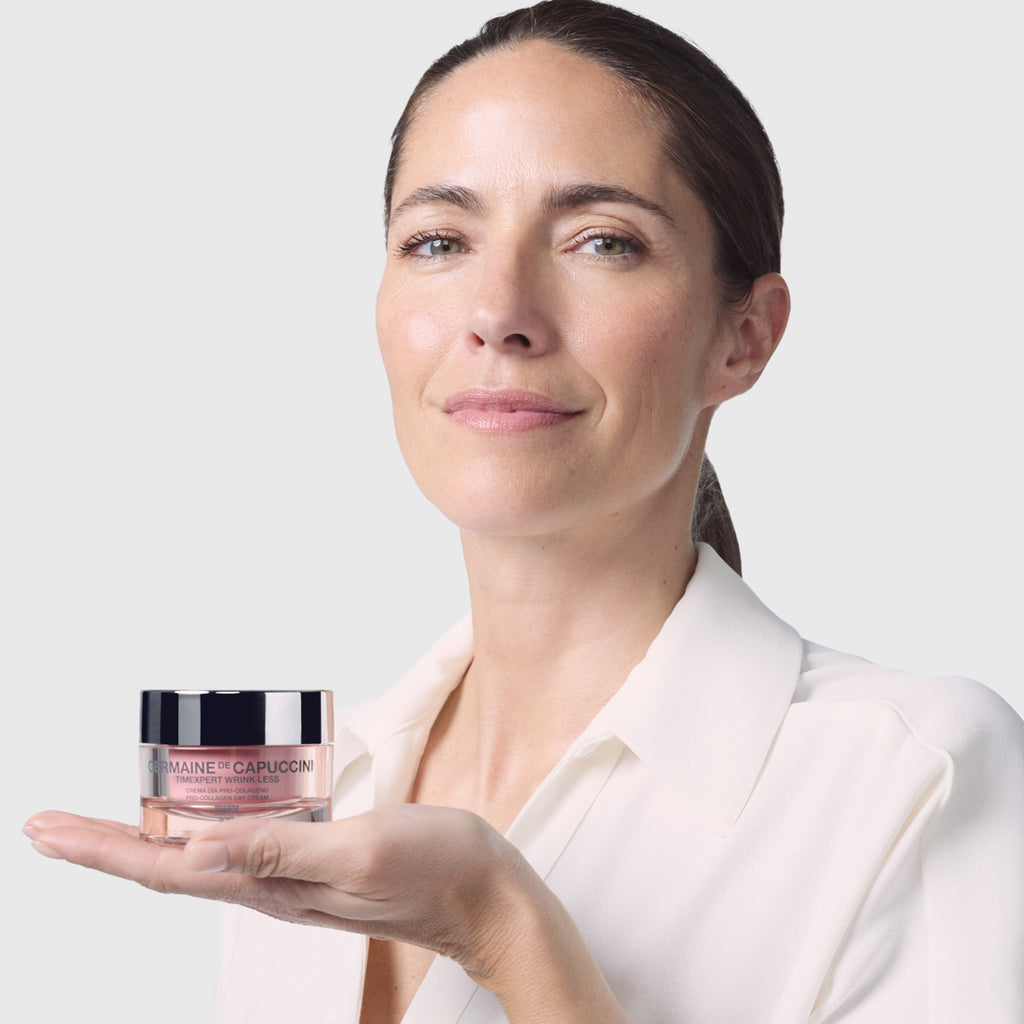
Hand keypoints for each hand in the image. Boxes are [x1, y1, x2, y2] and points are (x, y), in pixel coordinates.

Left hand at [25, 806, 629, 1020]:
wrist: (485, 896)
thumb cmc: (433, 869)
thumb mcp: (358, 848)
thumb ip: (280, 849)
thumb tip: (193, 845)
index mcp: (272, 885)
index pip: (166, 869)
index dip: (101, 850)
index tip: (44, 829)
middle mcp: (271, 886)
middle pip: (168, 867)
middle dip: (104, 846)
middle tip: (48, 824)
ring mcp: (293, 877)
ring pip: (199, 859)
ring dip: (143, 842)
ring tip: (102, 825)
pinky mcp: (316, 860)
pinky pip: (241, 846)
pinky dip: (201, 831)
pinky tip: (200, 819)